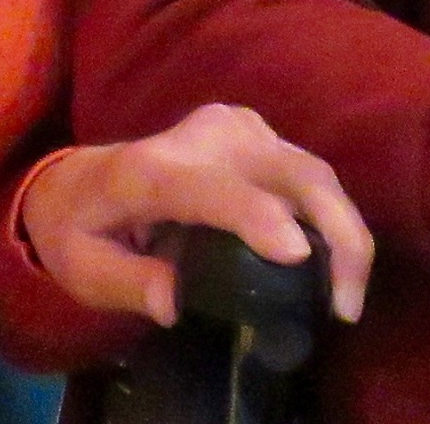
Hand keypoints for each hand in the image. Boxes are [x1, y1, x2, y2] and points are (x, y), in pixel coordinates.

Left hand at [19, 103, 372, 329]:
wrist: (84, 179)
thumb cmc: (81, 230)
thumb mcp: (81, 267)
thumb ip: (125, 282)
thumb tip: (173, 301)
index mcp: (150, 169)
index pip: (212, 187)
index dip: (258, 217)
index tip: (298, 256)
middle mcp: (202, 137)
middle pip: (287, 172)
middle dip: (336, 230)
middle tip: (348, 303)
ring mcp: (235, 126)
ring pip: (309, 169)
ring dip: (344, 227)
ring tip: (348, 294)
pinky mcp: (254, 131)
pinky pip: (305, 171)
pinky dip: (331, 215)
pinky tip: (336, 262)